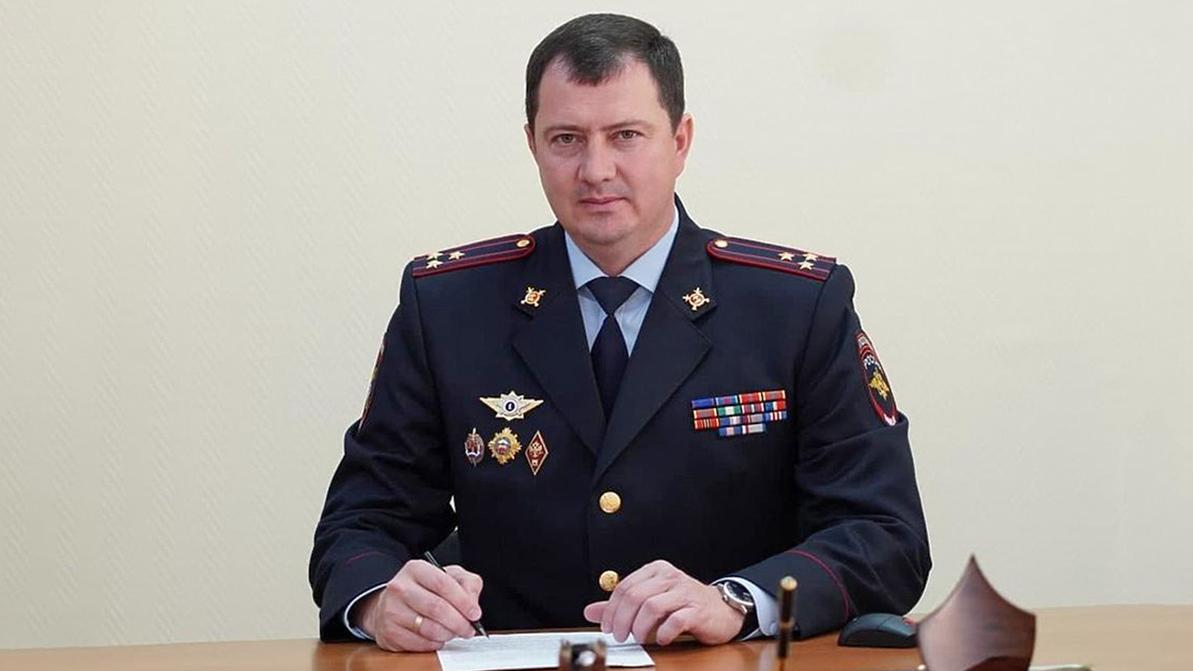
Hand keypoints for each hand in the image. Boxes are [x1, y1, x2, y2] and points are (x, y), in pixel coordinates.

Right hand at [357, 560, 482, 651]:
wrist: (392, 603)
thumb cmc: (425, 589)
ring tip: (454, 632)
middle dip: (459, 622)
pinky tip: (438, 637)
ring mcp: (391, 611)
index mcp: (416, 569)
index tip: (475, 613)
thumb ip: (467, 583)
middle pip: (436, 608)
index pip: (443, 584)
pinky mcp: (389, 632)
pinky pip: (420, 644)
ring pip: (429, 629)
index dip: (463, 601)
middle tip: (469, 629)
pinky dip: (435, 643)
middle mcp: (400, 588)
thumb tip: (472, 604)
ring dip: (448, 634)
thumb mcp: (449, 576)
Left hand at [582, 559, 743, 645]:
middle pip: (636, 596)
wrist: (722, 610)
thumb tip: (590, 611)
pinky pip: (675, 620)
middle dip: (622, 620)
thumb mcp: (651, 600)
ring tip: (638, 638)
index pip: (625, 587)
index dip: (611, 609)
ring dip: (640, 627)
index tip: (607, 627)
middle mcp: (670, 577)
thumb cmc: (684, 605)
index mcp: (656, 571)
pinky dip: (663, 632)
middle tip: (620, 636)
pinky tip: (661, 639)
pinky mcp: (697, 610)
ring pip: (652, 607)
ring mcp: (685, 592)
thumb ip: (621, 606)